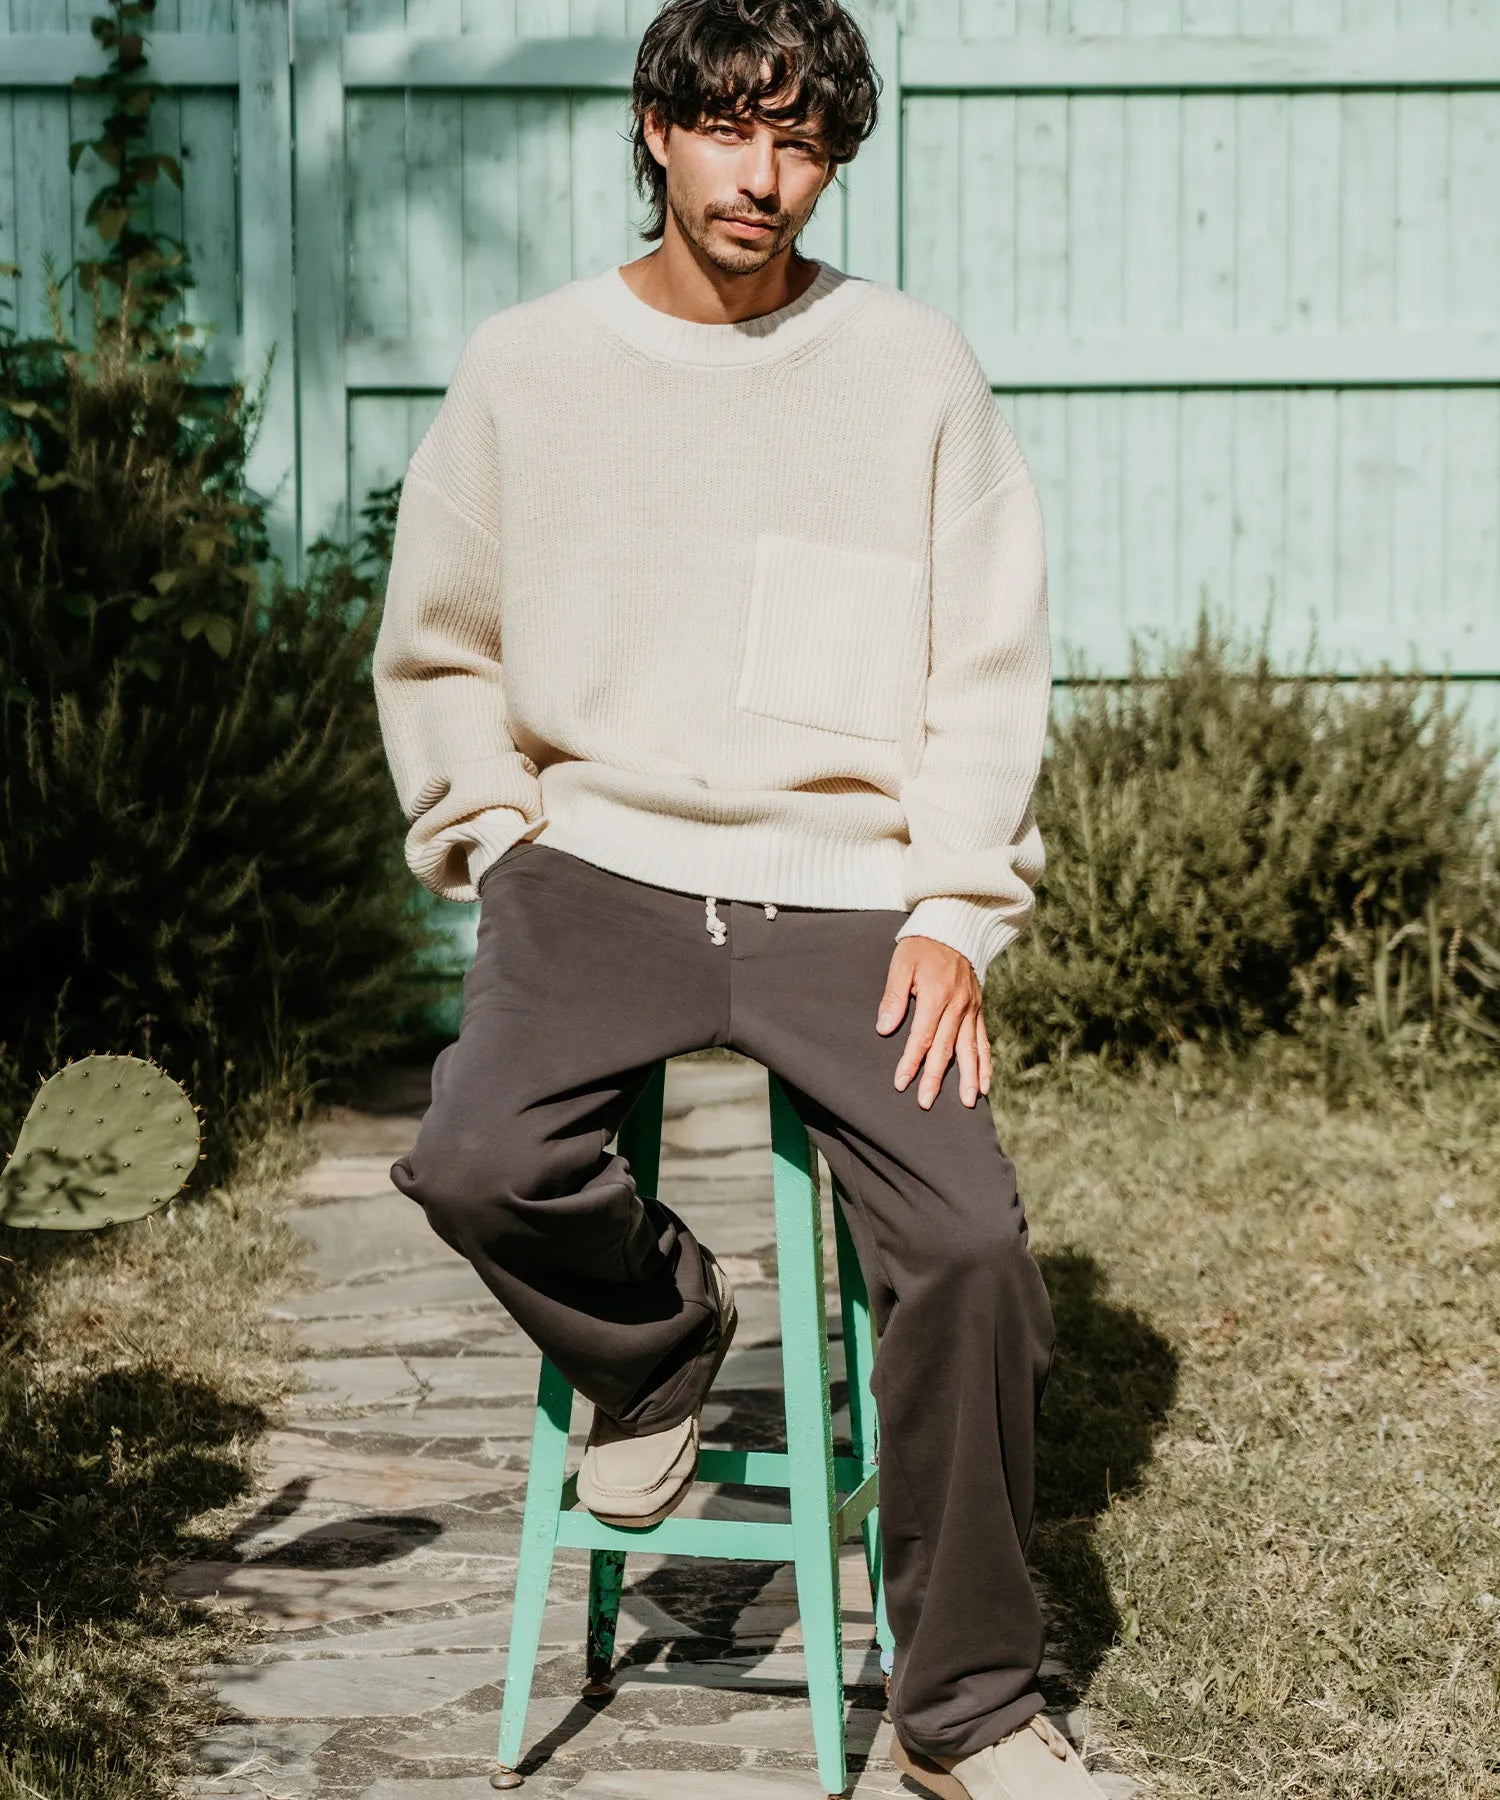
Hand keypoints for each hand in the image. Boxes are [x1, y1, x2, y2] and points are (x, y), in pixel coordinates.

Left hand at [875, 936, 991, 1108]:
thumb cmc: (921, 946)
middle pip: (946, 1048)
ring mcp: (972, 1009)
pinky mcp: (978, 1009)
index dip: (911, 1061)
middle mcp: (958, 1005)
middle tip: (926, 1102)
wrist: (953, 928)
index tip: (902, 1082)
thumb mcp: (901, 964)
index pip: (922, 1036)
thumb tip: (884, 1028)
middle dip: (935, 1077)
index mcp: (937, 995)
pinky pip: (984, 1040)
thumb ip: (893, 996)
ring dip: (969, 1077)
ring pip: (970, 1049)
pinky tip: (985, 1084)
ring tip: (968, 1102)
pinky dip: (985, 1063)